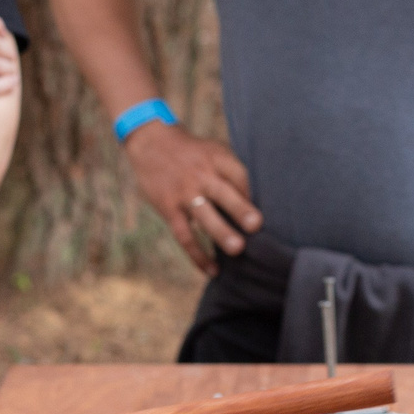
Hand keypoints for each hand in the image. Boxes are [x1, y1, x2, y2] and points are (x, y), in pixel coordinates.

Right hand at [124, 121, 261, 274]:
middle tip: (256, 225)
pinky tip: (213, 270)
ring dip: (220, 233)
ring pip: (202, 215)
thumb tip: (256, 204)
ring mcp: (183, 193)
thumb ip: (233, 171)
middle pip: (222, 192)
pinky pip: (184, 235)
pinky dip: (198, 255)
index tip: (262, 210)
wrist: (151, 143)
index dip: (251, 193)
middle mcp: (201, 175)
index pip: (239, 175)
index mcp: (216, 158)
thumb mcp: (214, 150)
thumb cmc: (193, 153)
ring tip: (238, 250)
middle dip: (239, 208)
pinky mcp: (169, 209)